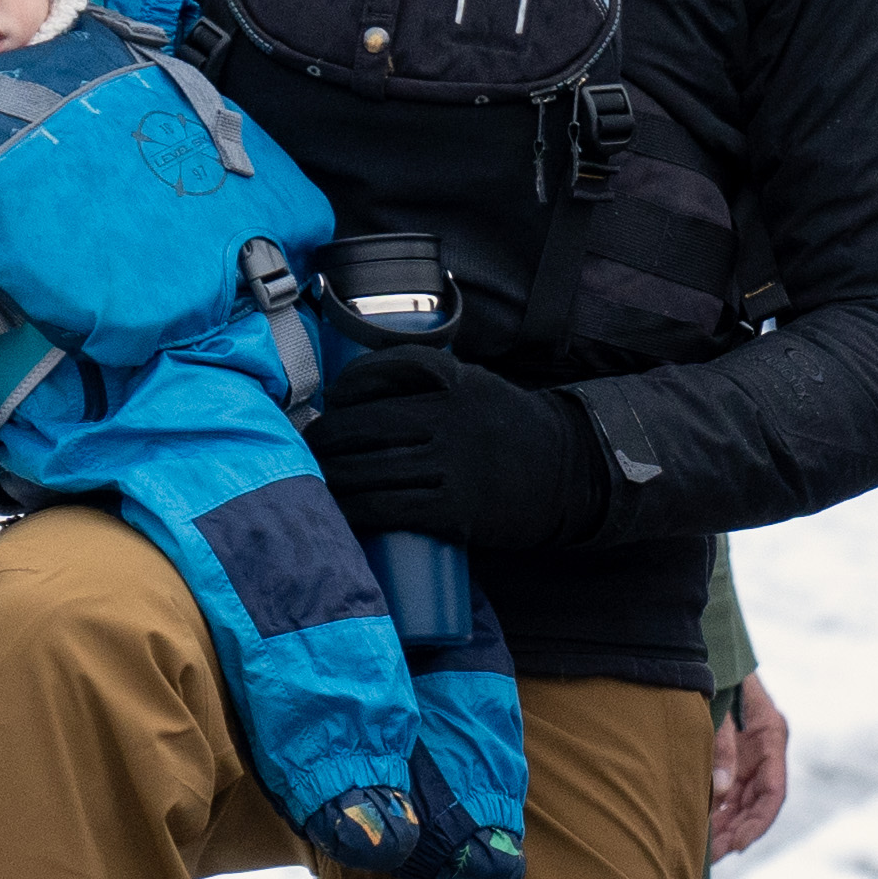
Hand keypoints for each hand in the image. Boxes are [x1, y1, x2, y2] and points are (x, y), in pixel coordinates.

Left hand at [307, 348, 609, 554]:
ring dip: (333, 475)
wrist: (567, 475)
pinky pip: (389, 507)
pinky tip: (340, 509)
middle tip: (311, 445)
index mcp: (457, 382)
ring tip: (318, 477)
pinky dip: (356, 508)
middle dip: (327, 437)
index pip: (387, 368)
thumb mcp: (477, 385)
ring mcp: (454, 465)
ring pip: (372, 469)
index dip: (350, 385)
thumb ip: (429, 379)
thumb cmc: (509, 430)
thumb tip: (359, 389)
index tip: (332, 399)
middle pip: (367, 424)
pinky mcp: (455, 510)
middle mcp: (453, 419)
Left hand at [707, 674, 794, 862]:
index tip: (738, 845)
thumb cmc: (714, 670)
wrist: (706, 643)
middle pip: (758, 803)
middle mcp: (765, 748)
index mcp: (771, 735)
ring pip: (744, 801)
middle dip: (737, 832)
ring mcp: (749, 751)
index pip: (773, 792)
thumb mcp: (717, 706)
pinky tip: (700, 827)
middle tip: (712, 856)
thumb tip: (721, 792)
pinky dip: (718, 809)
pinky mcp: (732, 752)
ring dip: (727, 826)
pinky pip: (730, 789)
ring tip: (705, 851)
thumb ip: (720, 746)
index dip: (758, 823)